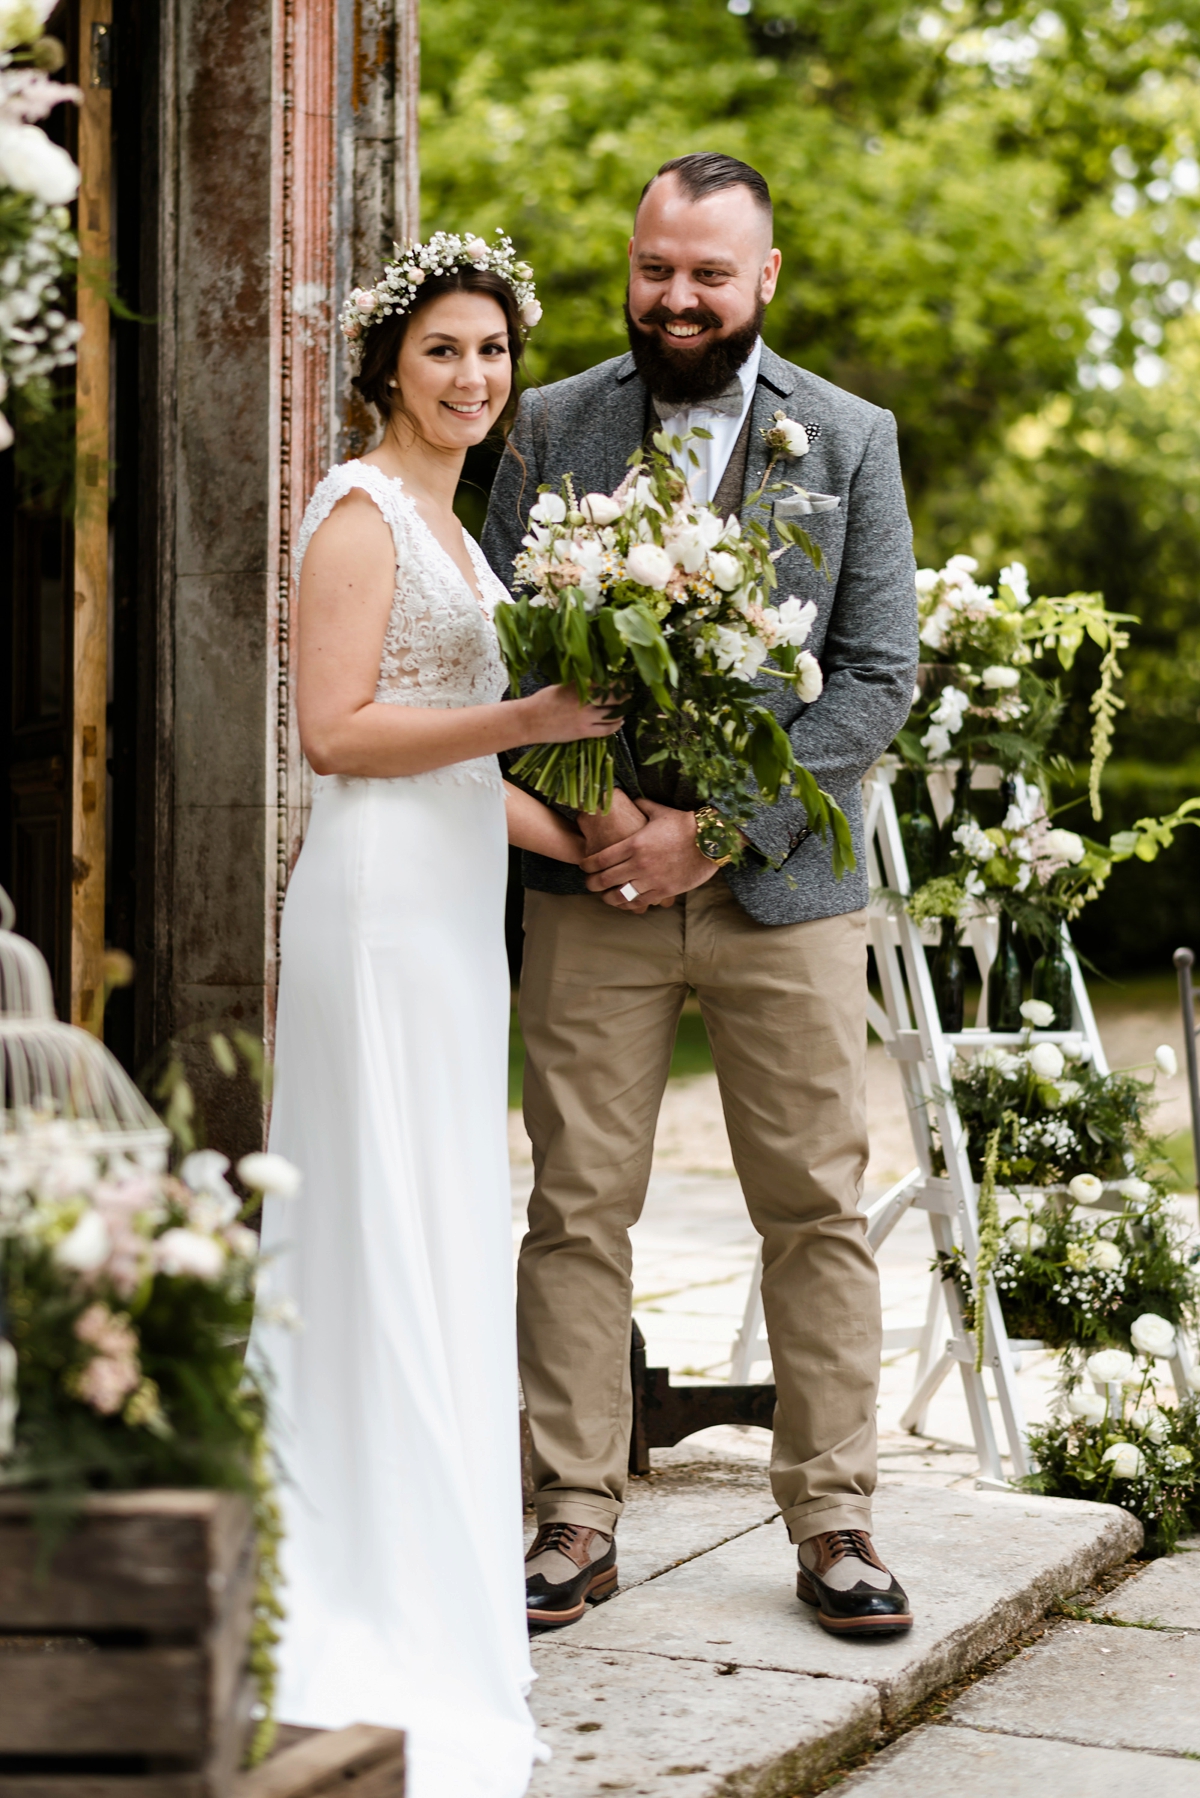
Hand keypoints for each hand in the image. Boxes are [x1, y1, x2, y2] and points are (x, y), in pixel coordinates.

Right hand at [517, 684, 624, 745]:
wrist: (529, 721)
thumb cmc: (542, 701)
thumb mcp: (562, 686)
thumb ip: (580, 684)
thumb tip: (595, 680)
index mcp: (580, 686)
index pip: (607, 682)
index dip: (620, 682)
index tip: (626, 680)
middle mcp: (586, 701)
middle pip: (615, 698)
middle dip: (625, 695)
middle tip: (629, 694)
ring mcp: (586, 718)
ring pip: (613, 714)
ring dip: (622, 711)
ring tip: (625, 707)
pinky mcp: (584, 732)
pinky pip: (606, 730)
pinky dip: (615, 726)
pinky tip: (619, 722)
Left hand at [579, 798, 720, 910]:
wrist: (711, 840)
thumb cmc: (686, 824)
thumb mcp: (660, 811)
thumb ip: (641, 806)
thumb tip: (630, 798)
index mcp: (634, 844)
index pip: (601, 859)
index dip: (587, 865)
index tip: (583, 866)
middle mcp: (639, 864)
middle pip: (605, 879)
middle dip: (592, 883)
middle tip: (589, 883)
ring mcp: (651, 880)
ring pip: (620, 895)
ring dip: (608, 897)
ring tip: (604, 896)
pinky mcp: (664, 891)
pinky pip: (640, 902)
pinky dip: (629, 904)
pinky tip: (624, 902)